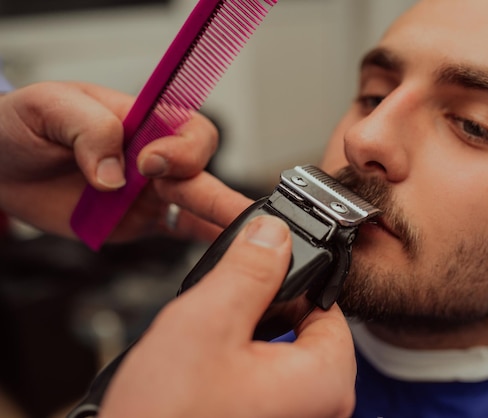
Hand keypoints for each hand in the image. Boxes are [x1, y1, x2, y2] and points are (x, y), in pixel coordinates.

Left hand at [0, 81, 218, 240]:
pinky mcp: (140, 221)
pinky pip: (181, 230)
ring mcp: (150, 191)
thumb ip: (89, 130)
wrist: (0, 167)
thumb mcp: (49, 108)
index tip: (149, 163)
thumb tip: (114, 176)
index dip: (181, 149)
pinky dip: (205, 240)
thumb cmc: (23, 125)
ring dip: (220, 220)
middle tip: (234, 213)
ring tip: (241, 239)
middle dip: (219, 195)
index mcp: (143, 119)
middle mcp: (154, 156)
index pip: (187, 129)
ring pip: (199, 203)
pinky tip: (224, 253)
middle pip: (202, 171)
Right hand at [100, 215, 356, 417]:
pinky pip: (267, 378)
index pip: (326, 304)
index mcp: (325, 382)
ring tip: (208, 344)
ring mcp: (296, 417)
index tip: (257, 265)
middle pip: (304, 327)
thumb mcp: (207, 323)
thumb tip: (275, 235)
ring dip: (247, 335)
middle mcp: (322, 407)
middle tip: (221, 309)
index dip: (289, 277)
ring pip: (281, 351)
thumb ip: (249, 270)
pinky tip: (208, 366)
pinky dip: (241, 361)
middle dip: (263, 308)